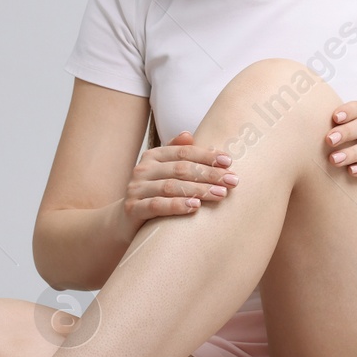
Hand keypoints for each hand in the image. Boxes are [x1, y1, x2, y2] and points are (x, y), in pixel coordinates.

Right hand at [122, 129, 237, 231]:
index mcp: (153, 156)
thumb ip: (177, 154)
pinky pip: (157, 205)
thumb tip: (188, 135)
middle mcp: (143, 169)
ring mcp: (136, 189)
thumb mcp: (164, 172)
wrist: (125, 221)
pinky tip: (195, 207)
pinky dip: (177, 205)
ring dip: (199, 190)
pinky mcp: (132, 209)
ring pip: (171, 186)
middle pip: (181, 169)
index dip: (207, 156)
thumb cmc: (153, 194)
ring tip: (220, 194)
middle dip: (209, 174)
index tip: (229, 162)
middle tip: (232, 181)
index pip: (184, 152)